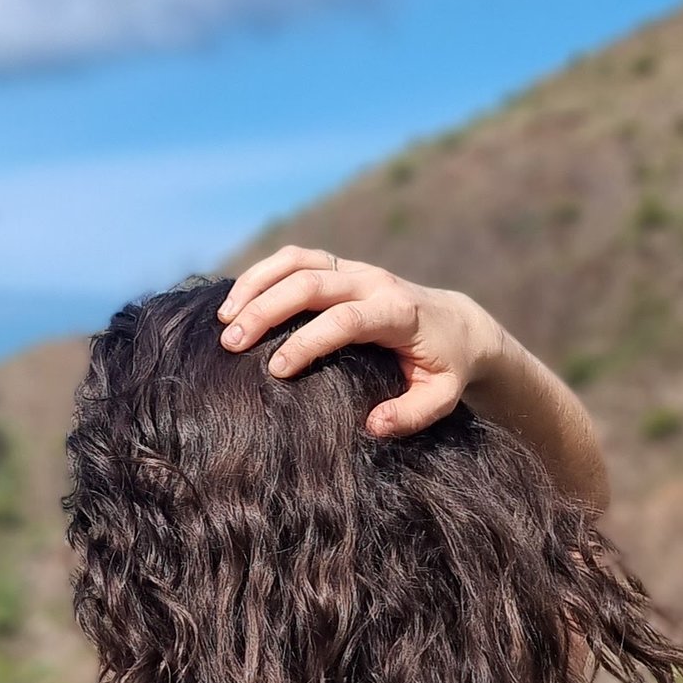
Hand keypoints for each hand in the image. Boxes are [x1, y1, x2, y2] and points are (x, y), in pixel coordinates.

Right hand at [217, 247, 505, 441]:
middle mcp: (374, 282)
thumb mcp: (442, 397)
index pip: (345, 319)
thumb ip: (412, 414)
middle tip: (231, 344)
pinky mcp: (340, 266)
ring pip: (297, 261)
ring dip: (256, 285)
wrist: (457, 323)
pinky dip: (262, 274)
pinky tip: (236, 302)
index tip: (276, 370)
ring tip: (225, 320)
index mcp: (398, 313)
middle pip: (310, 283)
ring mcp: (355, 269)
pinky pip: (295, 258)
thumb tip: (372, 425)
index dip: (307, 342)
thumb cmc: (445, 367)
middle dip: (266, 310)